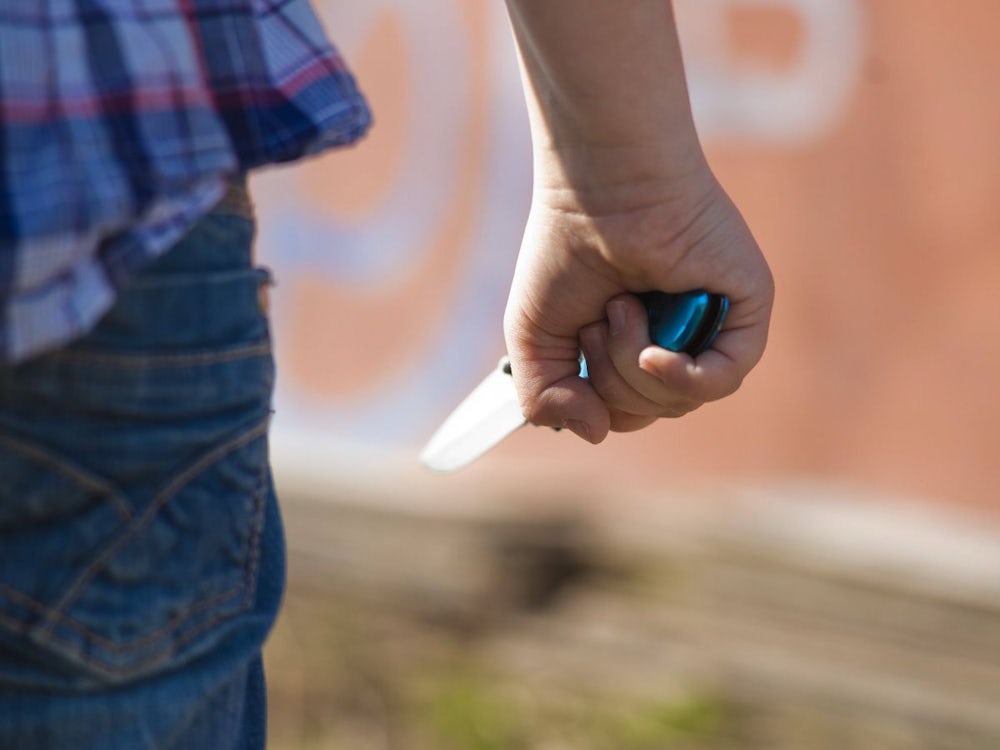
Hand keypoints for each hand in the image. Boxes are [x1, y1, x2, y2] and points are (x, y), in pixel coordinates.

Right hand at [503, 164, 773, 443]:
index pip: (624, 411)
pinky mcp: (746, 310)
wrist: (600, 188)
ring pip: (679, 399)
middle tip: (600, 317)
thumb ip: (545, 398)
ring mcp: (713, 328)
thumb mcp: (533, 338)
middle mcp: (677, 340)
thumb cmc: (565, 249)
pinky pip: (723, 378)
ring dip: (632, 365)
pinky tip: (656, 355)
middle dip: (608, 378)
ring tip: (621, 306)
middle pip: (648, 410)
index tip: (575, 348)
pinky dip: (684, 378)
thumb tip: (595, 433)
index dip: (593, 399)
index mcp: (635, 345)